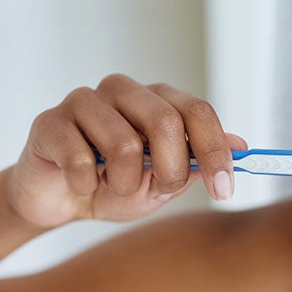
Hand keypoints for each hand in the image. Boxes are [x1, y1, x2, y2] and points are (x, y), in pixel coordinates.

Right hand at [4, 74, 246, 227]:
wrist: (58, 201)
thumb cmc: (112, 186)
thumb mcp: (162, 183)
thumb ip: (196, 164)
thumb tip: (242, 146)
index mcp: (156, 100)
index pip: (197, 112)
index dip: (215, 151)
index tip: (224, 190)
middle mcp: (123, 91)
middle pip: (165, 121)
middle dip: (170, 170)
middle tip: (159, 191)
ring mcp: (84, 101)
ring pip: (124, 144)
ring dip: (122, 182)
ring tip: (110, 186)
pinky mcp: (50, 121)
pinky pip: (81, 159)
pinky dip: (86, 185)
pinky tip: (80, 183)